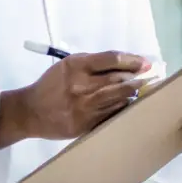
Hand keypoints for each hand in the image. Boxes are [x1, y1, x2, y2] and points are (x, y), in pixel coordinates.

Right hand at [0, 52, 148, 146]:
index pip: (112, 59)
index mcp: (76, 66)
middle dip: (138, 78)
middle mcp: (81, 85)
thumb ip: (93, 62)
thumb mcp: (67, 65)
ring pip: (119, 98)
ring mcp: (84, 106)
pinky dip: (123, 107)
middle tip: (150, 77)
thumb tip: (124, 62)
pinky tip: (128, 103)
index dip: (133, 60)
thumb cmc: (52, 84)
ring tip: (143, 89)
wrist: (31, 111)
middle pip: (119, 79)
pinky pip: (112, 113)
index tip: (145, 63)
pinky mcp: (85, 123)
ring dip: (134, 93)